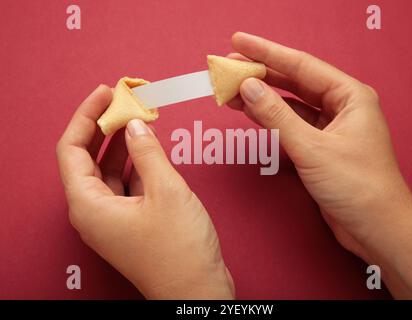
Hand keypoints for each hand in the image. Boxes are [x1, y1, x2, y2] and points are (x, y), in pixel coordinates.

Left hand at [56, 85, 233, 298]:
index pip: (71, 149)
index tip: (106, 93)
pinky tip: (151, 147)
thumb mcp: (166, 191)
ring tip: (140, 118)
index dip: (86, 116)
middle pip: (88, 158)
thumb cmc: (179, 250)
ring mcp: (112, 219)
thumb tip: (135, 125)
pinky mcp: (130, 223)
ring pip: (109, 171)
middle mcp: (93, 212)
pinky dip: (137, 164)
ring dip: (123, 144)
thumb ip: (148, 152)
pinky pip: (126, 184)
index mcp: (88, 205)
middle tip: (125, 102)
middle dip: (106, 127)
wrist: (197, 290)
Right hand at [228, 32, 411, 298]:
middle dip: (261, 74)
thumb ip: (277, 116)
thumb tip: (248, 87)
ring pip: (290, 104)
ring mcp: (331, 127)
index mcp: (350, 96)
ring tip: (231, 90)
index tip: (238, 42)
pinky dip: (270, 119)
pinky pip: (291, 124)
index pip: (301, 66)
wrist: (376, 228)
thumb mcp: (311, 148)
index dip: (266, 52)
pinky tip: (251, 112)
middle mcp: (342, 107)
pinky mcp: (321, 146)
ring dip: (262, 97)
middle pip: (294, 82)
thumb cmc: (358, 187)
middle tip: (229, 68)